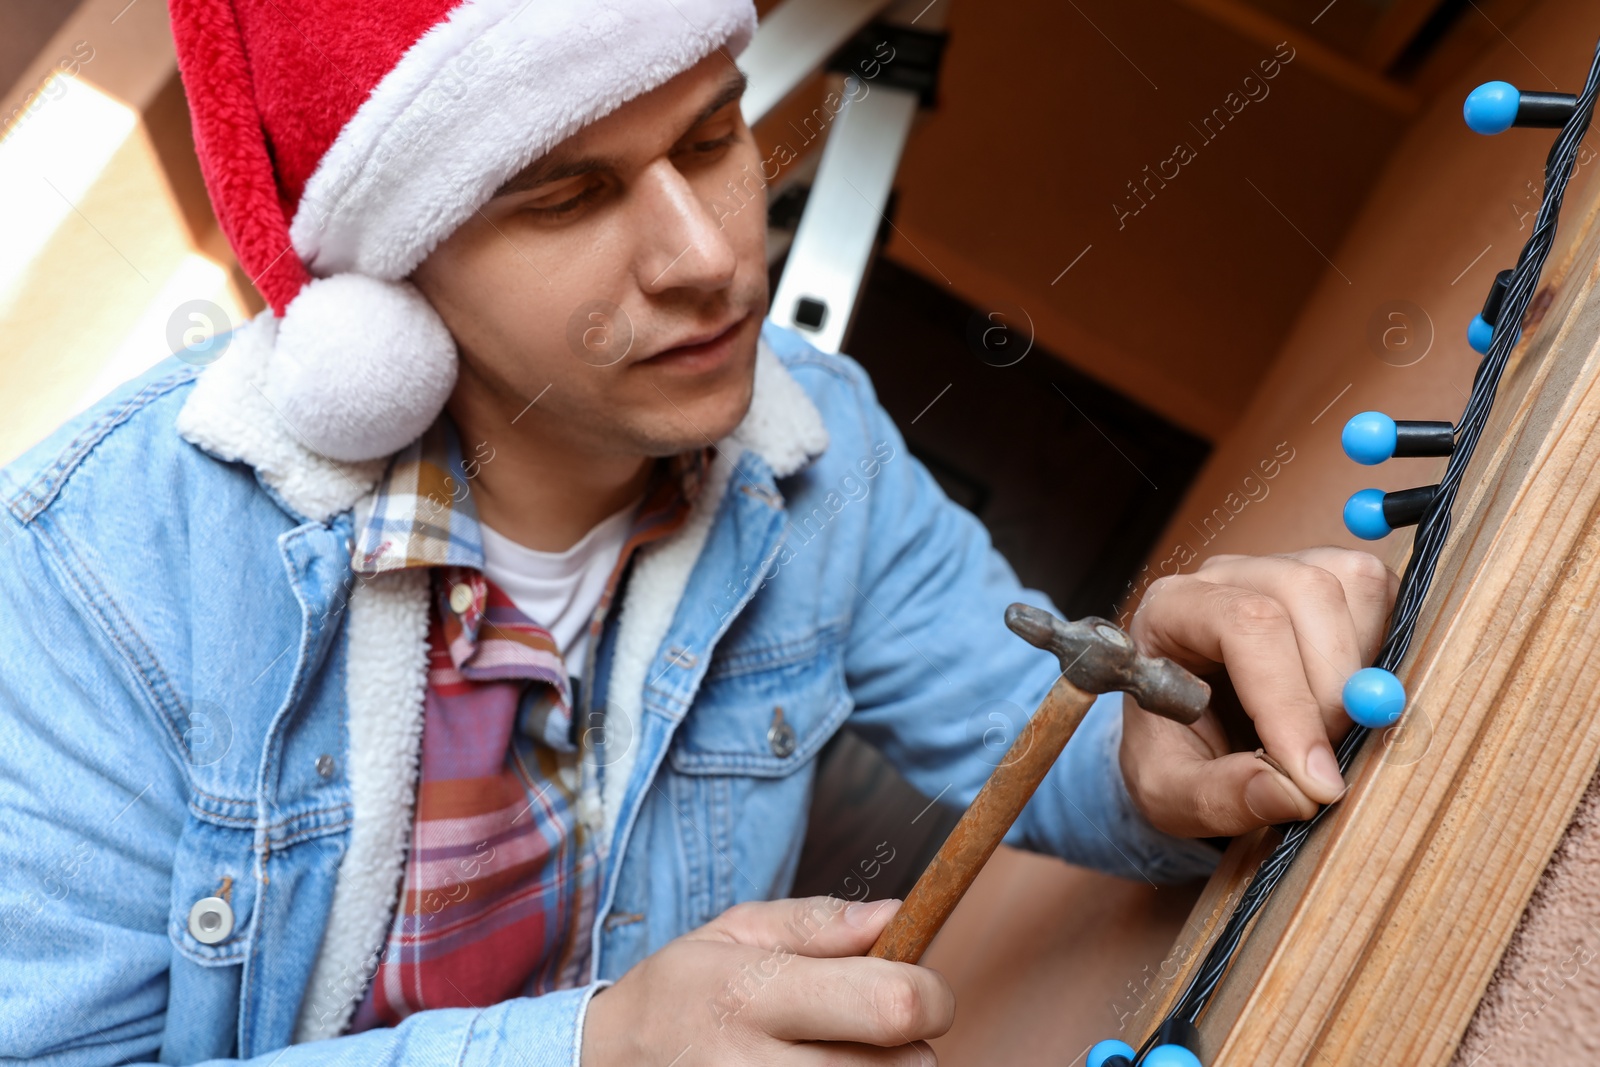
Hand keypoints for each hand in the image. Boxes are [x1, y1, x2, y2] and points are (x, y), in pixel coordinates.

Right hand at [580, 896, 950, 1065]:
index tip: (917, 987)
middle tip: (869, 1028)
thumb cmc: (685, 990)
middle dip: (909, 1045)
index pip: (892, 1006)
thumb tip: (898, 914)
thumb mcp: (736, 931)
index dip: (929, 994)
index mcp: (754, 992)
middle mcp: (754, 1065)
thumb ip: (820, 922)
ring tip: (837, 1054)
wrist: (609, 1062)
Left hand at [1119, 546, 1399, 836]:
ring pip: (1355, 583)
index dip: (1289, 701)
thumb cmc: (1169, 757)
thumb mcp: (1171, 794)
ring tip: (1334, 729)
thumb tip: (1292, 791)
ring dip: (1363, 668)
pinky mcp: (1331, 582)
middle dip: (1333, 688)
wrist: (1187, 737)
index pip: (1244, 624)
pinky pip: (1383, 595)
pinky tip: (1354, 701)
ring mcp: (1283, 569)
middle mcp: (1227, 576)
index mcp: (1170, 610)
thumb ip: (1219, 796)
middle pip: (1307, 591)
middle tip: (1326, 759)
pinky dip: (1386, 651)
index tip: (1314, 777)